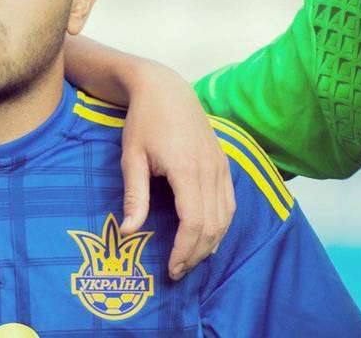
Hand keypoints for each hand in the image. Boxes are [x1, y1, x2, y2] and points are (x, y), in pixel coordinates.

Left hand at [119, 68, 235, 280]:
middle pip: (213, 225)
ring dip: (211, 243)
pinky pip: (230, 202)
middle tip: (178, 271)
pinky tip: (208, 237)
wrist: (165, 89)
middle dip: (197, 253)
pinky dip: (221, 224)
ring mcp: (221, 166)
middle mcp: (210, 170)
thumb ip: (135, 196)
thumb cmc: (143, 121)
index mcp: (187, 169)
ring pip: (226, 216)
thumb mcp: (132, 157)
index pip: (194, 222)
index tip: (171, 268)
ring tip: (191, 259)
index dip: (185, 250)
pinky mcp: (224, 163)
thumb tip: (129, 232)